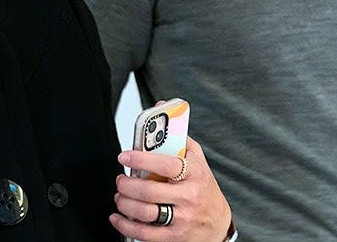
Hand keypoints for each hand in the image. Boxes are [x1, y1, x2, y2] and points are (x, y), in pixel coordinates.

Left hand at [110, 136, 231, 241]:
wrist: (218, 221)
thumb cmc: (202, 185)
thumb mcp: (195, 158)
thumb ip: (177, 135)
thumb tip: (160, 108)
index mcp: (194, 173)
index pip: (166, 164)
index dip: (141, 158)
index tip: (125, 156)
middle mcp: (189, 196)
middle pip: (149, 191)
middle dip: (126, 184)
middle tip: (121, 180)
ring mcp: (183, 218)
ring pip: (145, 212)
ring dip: (124, 203)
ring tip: (120, 196)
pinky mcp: (175, 236)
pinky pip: (145, 234)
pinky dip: (125, 225)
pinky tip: (118, 217)